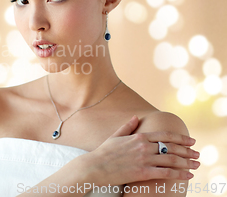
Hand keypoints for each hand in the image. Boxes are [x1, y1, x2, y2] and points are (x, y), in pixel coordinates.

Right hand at [83, 115, 199, 186]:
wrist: (94, 167)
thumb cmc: (103, 152)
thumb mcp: (115, 136)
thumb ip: (127, 127)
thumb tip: (135, 117)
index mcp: (139, 137)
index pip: (165, 135)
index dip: (181, 138)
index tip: (191, 140)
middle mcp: (144, 147)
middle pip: (172, 147)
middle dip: (187, 151)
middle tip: (197, 154)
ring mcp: (144, 159)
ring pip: (172, 160)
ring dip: (187, 162)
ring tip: (196, 164)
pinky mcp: (143, 173)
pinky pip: (165, 173)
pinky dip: (179, 174)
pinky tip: (187, 175)